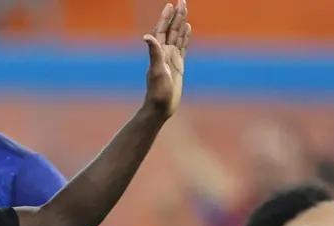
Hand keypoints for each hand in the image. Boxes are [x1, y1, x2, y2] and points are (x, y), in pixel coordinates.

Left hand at [142, 0, 190, 118]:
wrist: (161, 106)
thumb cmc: (157, 91)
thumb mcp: (156, 70)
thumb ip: (153, 52)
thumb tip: (146, 36)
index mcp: (159, 52)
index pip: (162, 30)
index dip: (166, 18)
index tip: (170, 5)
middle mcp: (165, 53)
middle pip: (171, 30)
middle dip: (176, 16)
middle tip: (182, 1)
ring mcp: (172, 58)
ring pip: (178, 36)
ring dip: (181, 23)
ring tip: (185, 11)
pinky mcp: (178, 65)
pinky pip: (183, 47)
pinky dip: (185, 37)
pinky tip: (188, 29)